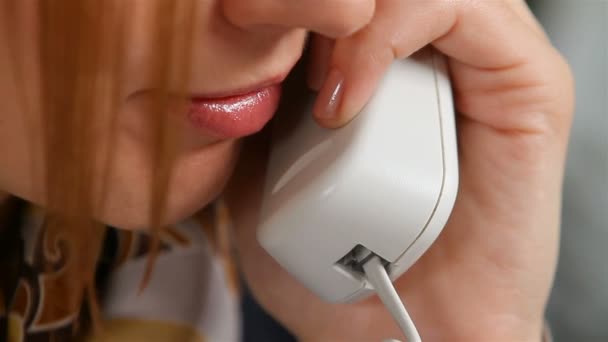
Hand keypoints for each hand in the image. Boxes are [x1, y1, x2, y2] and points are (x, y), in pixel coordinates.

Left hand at [224, 1, 573, 340]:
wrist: (402, 325)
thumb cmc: (340, 255)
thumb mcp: (266, 169)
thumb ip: (256, 102)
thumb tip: (233, 44)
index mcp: (385, 60)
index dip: (290, 5)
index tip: (242, 35)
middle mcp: (437, 50)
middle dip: (320, 9)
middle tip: (277, 57)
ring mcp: (483, 60)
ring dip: (349, 19)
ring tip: (315, 92)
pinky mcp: (525, 84)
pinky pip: (462, 12)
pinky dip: (389, 36)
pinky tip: (345, 98)